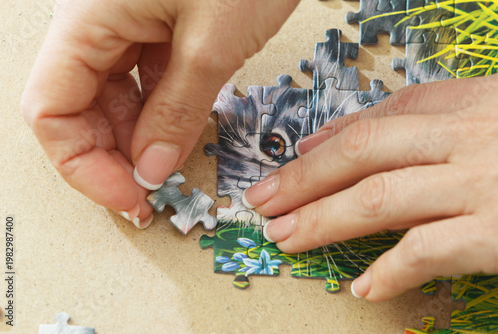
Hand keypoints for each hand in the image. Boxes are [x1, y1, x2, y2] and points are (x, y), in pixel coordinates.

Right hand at [21, 0, 298, 227]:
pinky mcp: (155, 27)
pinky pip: (143, 80)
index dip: (83, 166)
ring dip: (136, 139)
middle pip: (77, 108)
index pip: (50, 111)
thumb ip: (177, 112)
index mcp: (88, 17)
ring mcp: (124, 23)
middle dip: (111, 158)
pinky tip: (178, 132)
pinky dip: (159, 112)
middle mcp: (95, 21)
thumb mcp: (212, 44)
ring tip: (168, 169)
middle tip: (150, 194)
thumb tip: (151, 167)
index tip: (127, 197)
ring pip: (111, 98)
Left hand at [242, 74, 497, 300]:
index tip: (291, 160)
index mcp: (463, 105)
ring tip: (285, 238)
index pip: (377, 120)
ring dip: (321, 221)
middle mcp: (465, 137)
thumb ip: (422, 123)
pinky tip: (363, 288)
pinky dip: (389, 272)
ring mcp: (480, 183)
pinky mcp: (497, 232)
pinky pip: (426, 251)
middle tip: (262, 201)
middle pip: (361, 153)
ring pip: (377, 198)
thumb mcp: (487, 119)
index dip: (324, 143)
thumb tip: (332, 139)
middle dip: (302, 180)